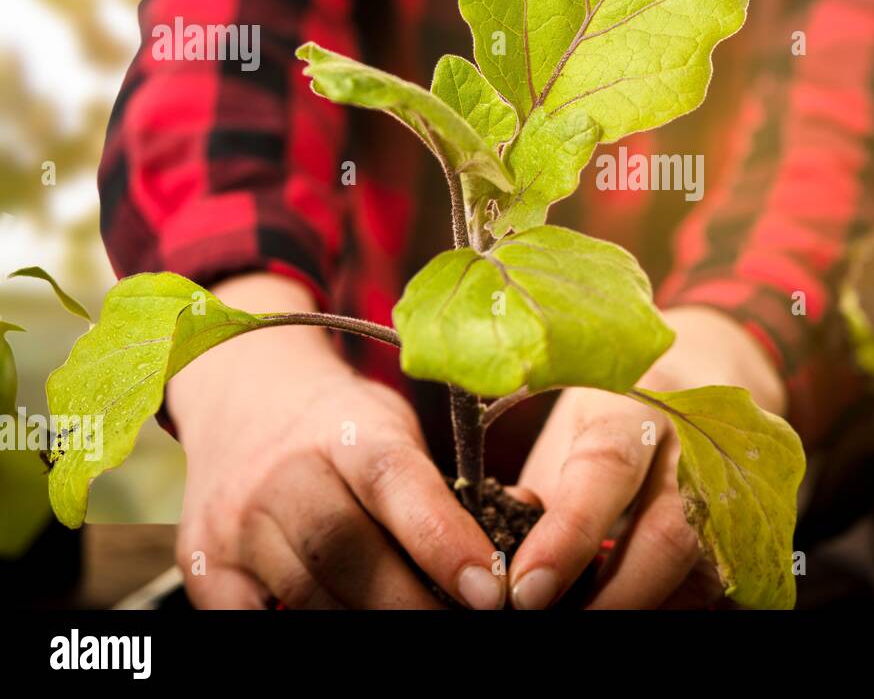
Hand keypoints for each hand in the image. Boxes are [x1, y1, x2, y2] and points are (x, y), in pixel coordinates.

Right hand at [170, 273, 504, 609]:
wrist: (244, 400)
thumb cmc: (345, 425)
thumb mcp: (397, 429)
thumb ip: (442, 485)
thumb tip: (516, 541)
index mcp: (349, 429)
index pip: (397, 484)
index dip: (445, 541)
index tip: (490, 592)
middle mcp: (284, 472)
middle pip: (348, 553)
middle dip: (412, 604)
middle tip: (462, 626)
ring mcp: (237, 521)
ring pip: (308, 595)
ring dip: (369, 625)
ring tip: (419, 629)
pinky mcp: (203, 565)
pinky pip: (256, 620)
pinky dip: (308, 629)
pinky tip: (351, 624)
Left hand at [508, 306, 784, 608]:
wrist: (709, 372)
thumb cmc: (620, 408)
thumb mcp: (570, 427)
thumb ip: (544, 494)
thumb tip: (501, 568)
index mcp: (637, 402)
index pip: (606, 469)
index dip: (567, 536)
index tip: (525, 590)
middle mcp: (699, 440)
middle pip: (670, 534)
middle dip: (613, 599)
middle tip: (553, 623)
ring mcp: (740, 483)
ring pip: (703, 571)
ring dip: (643, 603)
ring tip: (589, 613)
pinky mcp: (761, 525)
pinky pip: (726, 587)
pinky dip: (676, 605)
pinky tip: (639, 602)